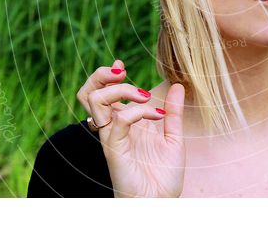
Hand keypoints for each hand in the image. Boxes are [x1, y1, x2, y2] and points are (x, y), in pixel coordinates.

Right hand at [76, 59, 185, 197]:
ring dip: (120, 90)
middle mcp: (113, 127)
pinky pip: (118, 120)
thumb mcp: (174, 138)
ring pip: (95, 101)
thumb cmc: (164, 177)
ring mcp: (111, 137)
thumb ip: (173, 113)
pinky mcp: (114, 149)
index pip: (103, 93)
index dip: (106, 75)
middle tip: (123, 73)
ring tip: (143, 95)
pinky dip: (137, 111)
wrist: (160, 204)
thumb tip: (178, 86)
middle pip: (89, 93)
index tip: (121, 64)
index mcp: (124, 123)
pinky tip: (156, 116)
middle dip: (101, 75)